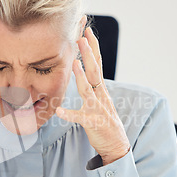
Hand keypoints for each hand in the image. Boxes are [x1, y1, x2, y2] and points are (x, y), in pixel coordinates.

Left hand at [56, 27, 129, 164]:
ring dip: (81, 76)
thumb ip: (91, 85)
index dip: (93, 47)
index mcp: (101, 89)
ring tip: (74, 63)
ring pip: (88, 90)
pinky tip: (60, 111)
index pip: (98, 64)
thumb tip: (82, 68)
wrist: (116, 144)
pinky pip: (80, 118)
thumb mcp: (98, 99)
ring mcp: (97, 109)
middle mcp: (101, 96)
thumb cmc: (104, 120)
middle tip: (82, 38)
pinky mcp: (92, 123)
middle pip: (95, 71)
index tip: (88, 31)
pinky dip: (70, 114)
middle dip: (89, 54)